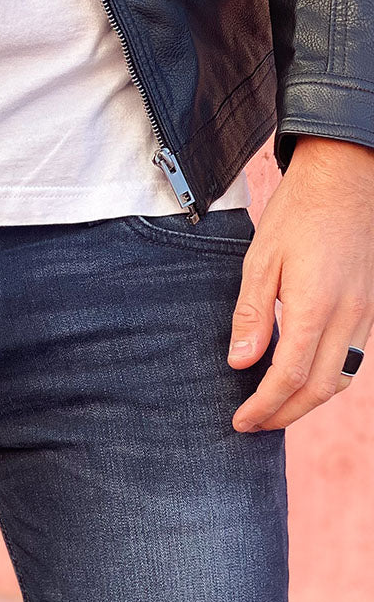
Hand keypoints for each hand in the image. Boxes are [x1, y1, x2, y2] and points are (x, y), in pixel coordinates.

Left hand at [227, 136, 373, 431]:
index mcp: (315, 308)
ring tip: (275, 409)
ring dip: (307, 403)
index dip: (263, 406)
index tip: (240, 421)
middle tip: (254, 425)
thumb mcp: (260, 260)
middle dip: (284, 415)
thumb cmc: (298, 213)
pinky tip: (302, 380)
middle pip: (318, 390)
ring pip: (340, 379)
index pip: (287, 377)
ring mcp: (365, 314)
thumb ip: (252, 316)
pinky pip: (352, 359)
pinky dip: (326, 380)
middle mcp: (347, 317)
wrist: (347, 176)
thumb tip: (241, 363)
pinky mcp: (371, 308)